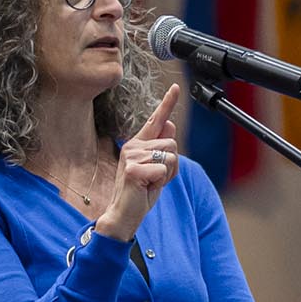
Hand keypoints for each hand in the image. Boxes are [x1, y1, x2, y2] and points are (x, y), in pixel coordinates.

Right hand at [95, 85, 180, 241]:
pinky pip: (163, 170)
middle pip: (172, 144)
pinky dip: (161, 182)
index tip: (176, 87)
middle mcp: (134, 146)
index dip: (168, 103)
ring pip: (170, 156)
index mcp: (139, 144)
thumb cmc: (140, 192)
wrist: (124, 214)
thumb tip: (170, 124)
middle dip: (172, 165)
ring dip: (167, 174)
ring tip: (150, 182)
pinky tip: (145, 188)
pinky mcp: (132, 169)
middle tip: (156, 178)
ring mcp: (132, 156)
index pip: (156, 120)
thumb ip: (162, 149)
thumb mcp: (157, 168)